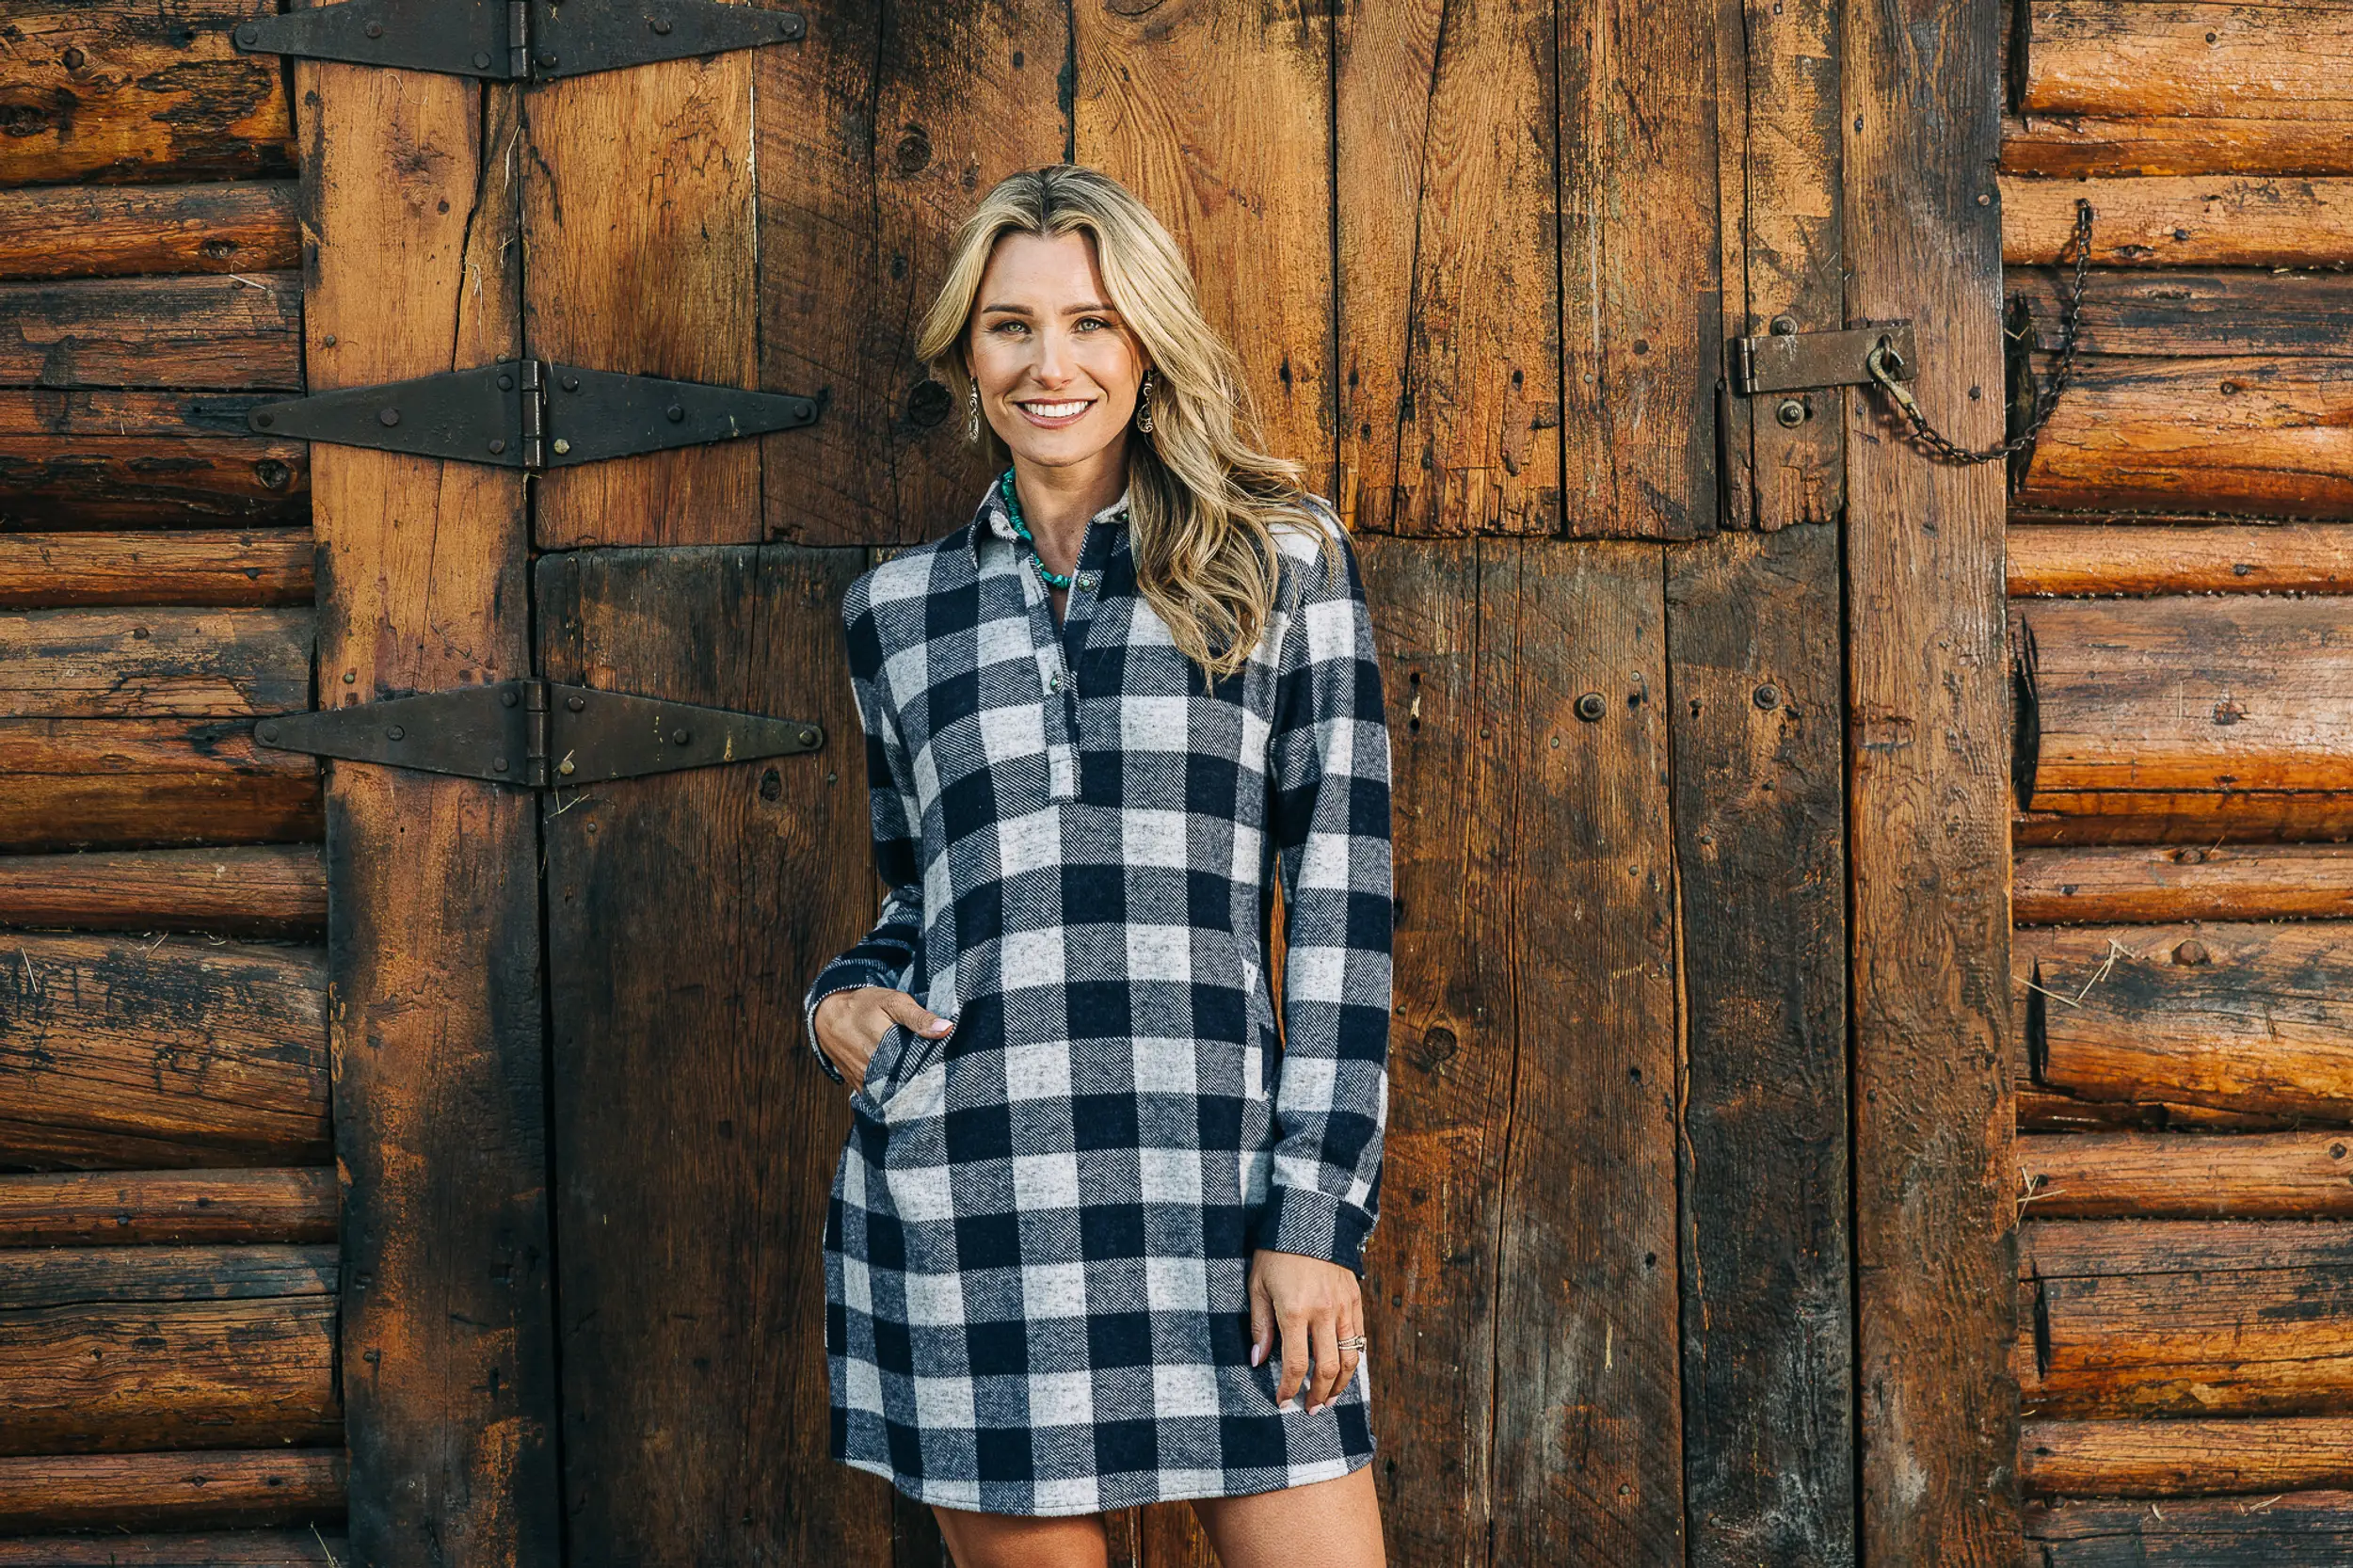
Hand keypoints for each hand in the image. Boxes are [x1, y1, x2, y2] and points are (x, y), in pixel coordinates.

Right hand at [813, 986, 952, 1085]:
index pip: (920, 1068)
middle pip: (908, 1082)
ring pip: (895, 1091)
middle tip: (937, 1071)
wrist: (827, 1015)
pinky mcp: (859, 1087)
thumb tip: (946, 1029)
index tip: (945, 1063)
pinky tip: (903, 1081)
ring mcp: (865, 1081)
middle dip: (923, 1078)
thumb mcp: (893, 1002)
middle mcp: (873, 1070)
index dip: (935, 1067)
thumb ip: (919, 1017)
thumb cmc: (863, 1005)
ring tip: (921, 1076)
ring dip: (908, 1085)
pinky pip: (881, 1095)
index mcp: (885, 1048)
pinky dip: (893, 1090)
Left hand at [1249, 1247, 1363, 1413]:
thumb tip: (1258, 1360)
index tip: (1282, 1402)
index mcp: (1294, 1310)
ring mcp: (1343, 1305)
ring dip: (1340, 1384)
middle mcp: (1323, 1311)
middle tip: (1310, 1409)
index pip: (1296, 1363)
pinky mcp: (1355, 1298)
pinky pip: (1359, 1336)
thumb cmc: (1276, 1251)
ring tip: (1330, 1399)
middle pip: (1327, 1367)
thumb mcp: (1257, 1285)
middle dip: (1318, 1394)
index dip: (1289, 1389)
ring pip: (1350, 1357)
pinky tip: (1343, 1370)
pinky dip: (1353, 1358)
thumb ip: (1260, 1325)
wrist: (1308, 1217)